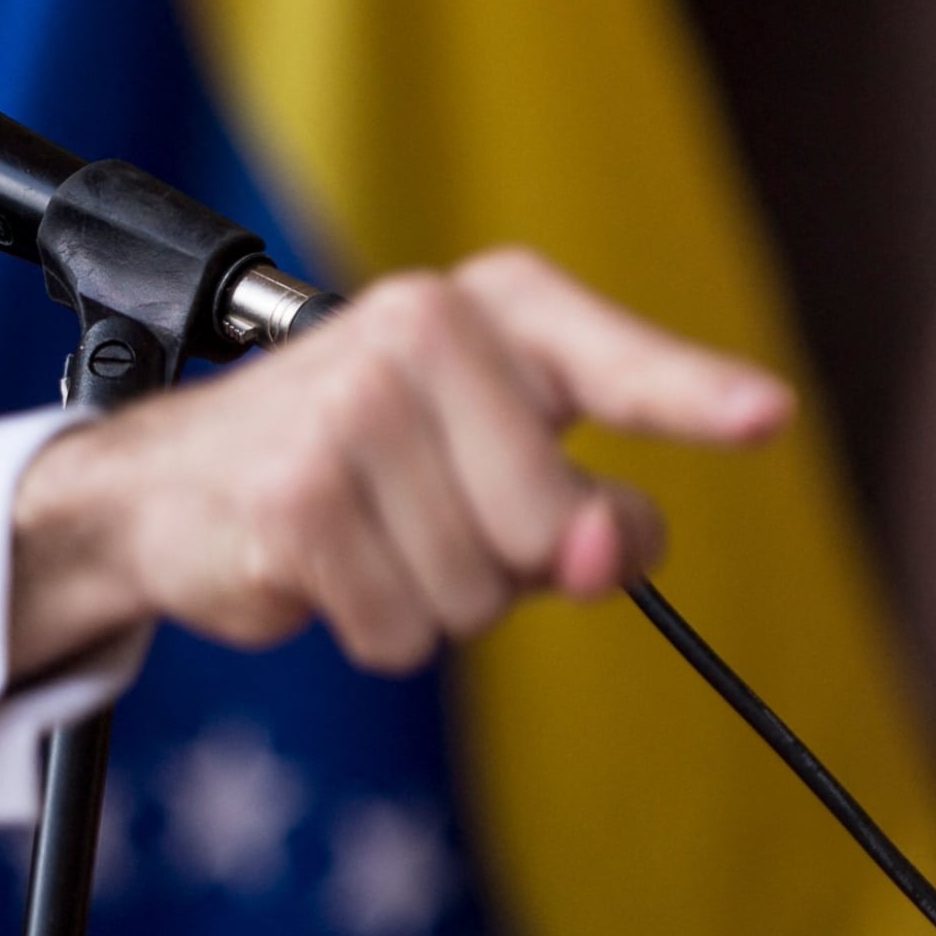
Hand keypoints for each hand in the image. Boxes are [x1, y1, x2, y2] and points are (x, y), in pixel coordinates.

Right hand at [6, 247, 791, 676]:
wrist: (166, 483)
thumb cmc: (356, 469)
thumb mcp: (491, 471)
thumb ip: (592, 514)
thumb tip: (609, 551)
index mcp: (484, 308)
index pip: (609, 357)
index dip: (690, 394)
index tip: (770, 416)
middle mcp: (419, 329)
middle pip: (552, 524)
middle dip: (506, 563)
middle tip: (425, 521)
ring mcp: (352, 405)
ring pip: (480, 589)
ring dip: (434, 602)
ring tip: (368, 541)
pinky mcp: (298, 491)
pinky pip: (403, 626)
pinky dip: (374, 628)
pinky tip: (323, 569)